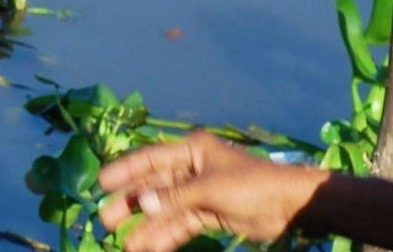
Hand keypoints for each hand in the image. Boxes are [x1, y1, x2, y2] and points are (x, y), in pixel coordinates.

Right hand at [98, 132, 324, 251]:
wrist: (291, 206)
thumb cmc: (251, 184)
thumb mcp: (209, 188)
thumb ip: (174, 196)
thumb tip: (143, 204)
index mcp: (190, 151)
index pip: (150, 159)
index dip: (125, 171)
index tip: (101, 184)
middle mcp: (190, 170)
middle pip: (154, 187)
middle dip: (132, 204)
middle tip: (106, 220)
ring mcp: (198, 193)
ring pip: (165, 210)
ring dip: (147, 227)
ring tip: (127, 245)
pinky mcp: (208, 214)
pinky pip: (181, 225)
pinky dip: (166, 236)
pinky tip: (151, 248)